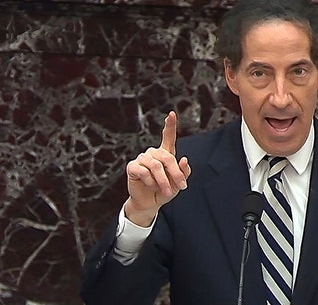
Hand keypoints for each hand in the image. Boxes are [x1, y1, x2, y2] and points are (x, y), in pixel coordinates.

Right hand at [124, 111, 190, 225]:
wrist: (150, 203)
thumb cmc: (164, 190)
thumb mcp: (178, 183)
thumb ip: (183, 172)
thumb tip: (184, 159)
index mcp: (165, 154)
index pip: (168, 137)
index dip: (170, 125)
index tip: (171, 114)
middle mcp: (153, 154)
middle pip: (167, 157)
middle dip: (175, 173)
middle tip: (181, 186)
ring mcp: (142, 159)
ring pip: (155, 166)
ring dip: (163, 181)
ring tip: (164, 190)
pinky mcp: (132, 167)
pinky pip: (143, 171)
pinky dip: (150, 181)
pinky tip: (150, 185)